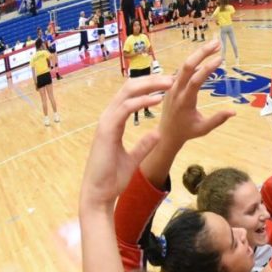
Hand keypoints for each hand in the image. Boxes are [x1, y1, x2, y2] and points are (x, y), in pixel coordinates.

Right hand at [80, 76, 170, 209]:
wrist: (100, 193)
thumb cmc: (113, 178)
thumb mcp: (134, 158)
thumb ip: (144, 145)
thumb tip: (158, 134)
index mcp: (114, 123)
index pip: (130, 96)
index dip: (148, 88)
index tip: (167, 86)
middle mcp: (109, 118)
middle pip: (129, 89)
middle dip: (151, 80)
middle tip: (171, 78)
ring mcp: (106, 122)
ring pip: (127, 93)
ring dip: (149, 86)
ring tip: (169, 83)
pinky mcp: (106, 130)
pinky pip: (125, 109)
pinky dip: (142, 101)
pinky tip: (158, 99)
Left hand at [158, 40, 235, 145]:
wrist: (166, 133)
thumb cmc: (187, 132)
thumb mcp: (204, 128)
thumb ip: (218, 119)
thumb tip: (234, 111)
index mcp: (184, 101)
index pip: (195, 81)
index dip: (207, 69)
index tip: (220, 59)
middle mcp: (176, 90)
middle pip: (187, 66)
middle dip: (201, 53)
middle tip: (217, 43)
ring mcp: (172, 86)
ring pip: (184, 65)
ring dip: (199, 54)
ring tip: (214, 45)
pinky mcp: (171, 84)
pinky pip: (183, 69)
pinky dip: (194, 60)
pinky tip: (205, 55)